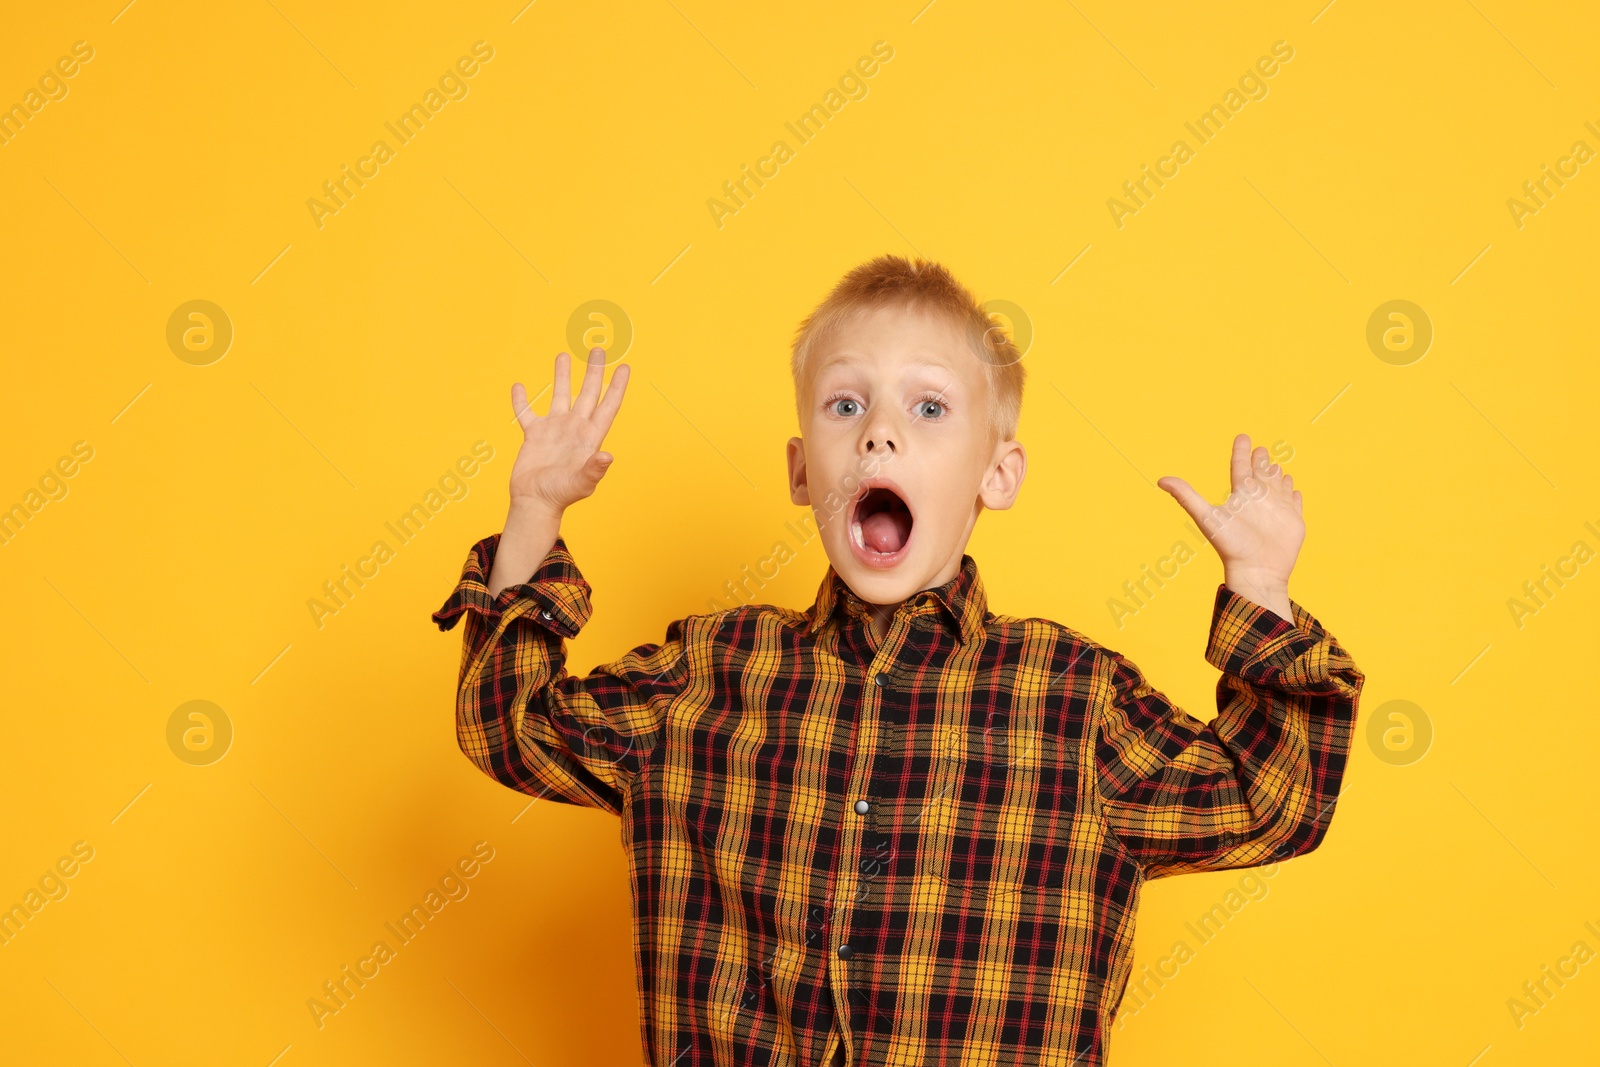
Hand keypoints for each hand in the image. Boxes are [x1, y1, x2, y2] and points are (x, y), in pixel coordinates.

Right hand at [507, 347, 629, 514]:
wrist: (534, 503)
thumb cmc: (560, 496)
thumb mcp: (582, 483)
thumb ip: (594, 469)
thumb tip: (608, 456)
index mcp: (590, 437)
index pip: (607, 406)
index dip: (617, 387)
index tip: (625, 366)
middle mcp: (574, 428)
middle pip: (587, 393)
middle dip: (593, 371)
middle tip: (598, 349)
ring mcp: (554, 430)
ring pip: (560, 396)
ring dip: (562, 376)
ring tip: (562, 355)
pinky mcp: (534, 435)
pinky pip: (526, 412)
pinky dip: (521, 400)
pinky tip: (519, 386)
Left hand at [1157, 434, 1303, 616]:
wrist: (1257, 571)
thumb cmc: (1231, 545)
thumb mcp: (1207, 517)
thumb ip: (1186, 496)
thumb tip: (1160, 480)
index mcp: (1240, 496)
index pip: (1240, 467)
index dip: (1241, 452)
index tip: (1243, 437)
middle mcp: (1258, 500)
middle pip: (1259, 474)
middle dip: (1261, 461)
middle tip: (1262, 448)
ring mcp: (1277, 510)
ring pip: (1278, 485)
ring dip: (1278, 475)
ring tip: (1278, 467)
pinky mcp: (1294, 520)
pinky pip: (1295, 502)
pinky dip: (1294, 494)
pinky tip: (1294, 488)